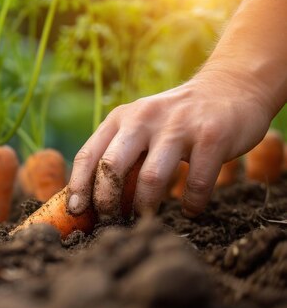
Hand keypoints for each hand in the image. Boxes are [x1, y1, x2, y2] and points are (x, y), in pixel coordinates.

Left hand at [67, 70, 273, 218]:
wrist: (231, 87)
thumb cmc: (177, 120)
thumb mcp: (141, 126)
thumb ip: (120, 153)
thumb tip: (90, 200)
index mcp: (121, 118)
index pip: (89, 155)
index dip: (78, 187)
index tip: (75, 212)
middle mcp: (144, 118)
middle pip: (111, 167)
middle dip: (106, 201)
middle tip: (110, 221)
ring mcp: (179, 126)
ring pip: (150, 178)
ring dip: (144, 206)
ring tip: (145, 219)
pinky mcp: (212, 136)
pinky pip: (196, 181)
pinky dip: (191, 203)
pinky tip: (189, 210)